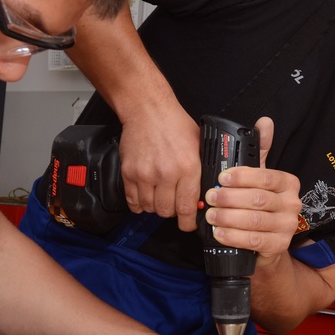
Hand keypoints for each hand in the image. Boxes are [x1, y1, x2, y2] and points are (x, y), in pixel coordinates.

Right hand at [118, 102, 200, 231]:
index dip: (189, 222)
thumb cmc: (174, 124)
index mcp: (188, 167)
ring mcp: (145, 174)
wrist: (148, 110)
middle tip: (174, 202)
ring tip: (160, 194)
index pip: (187, 208)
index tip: (189, 223)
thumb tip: (206, 195)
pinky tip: (146, 194)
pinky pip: (133, 202)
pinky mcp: (129, 173)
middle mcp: (166, 173)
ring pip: (150, 208)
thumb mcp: (199, 146)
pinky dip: (139, 203)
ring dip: (156, 206)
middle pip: (167, 212)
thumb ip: (201, 172)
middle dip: (172, 211)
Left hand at [203, 117, 301, 260]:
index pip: (266, 176)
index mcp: (288, 183)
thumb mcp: (259, 178)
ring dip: (229, 217)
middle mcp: (292, 204)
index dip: (243, 177)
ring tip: (210, 215)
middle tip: (210, 197)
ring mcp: (287, 227)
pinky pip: (254, 240)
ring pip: (255, 220)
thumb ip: (260, 151)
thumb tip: (265, 122)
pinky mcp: (278, 246)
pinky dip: (233, 236)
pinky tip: (219, 232)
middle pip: (259, 199)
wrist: (265, 243)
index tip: (222, 177)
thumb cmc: (258, 206)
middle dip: (230, 198)